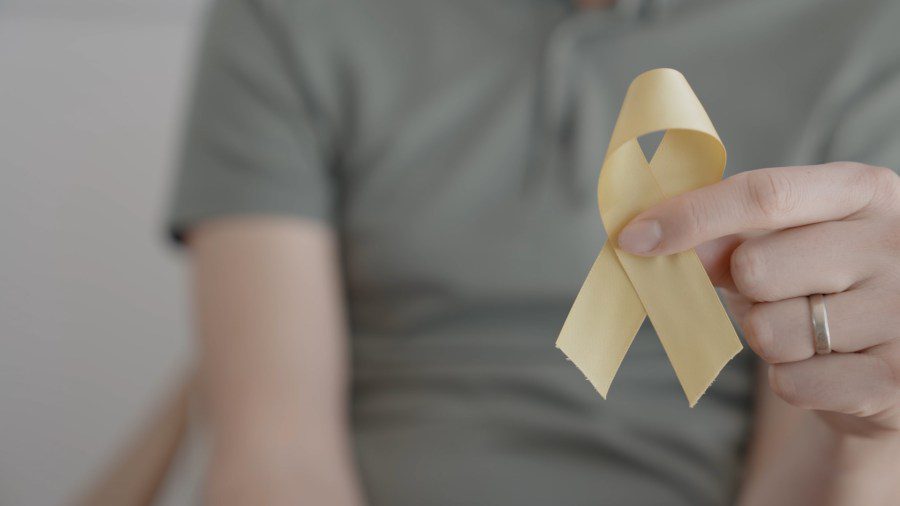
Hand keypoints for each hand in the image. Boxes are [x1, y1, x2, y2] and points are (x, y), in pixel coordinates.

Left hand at [617, 162, 899, 436]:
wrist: (889, 361)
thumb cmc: (822, 283)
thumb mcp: (782, 243)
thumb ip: (724, 234)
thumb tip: (649, 236)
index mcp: (865, 191)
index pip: (764, 194)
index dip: (691, 216)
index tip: (633, 237)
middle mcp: (896, 244)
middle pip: (757, 267)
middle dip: (746, 288)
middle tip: (777, 293)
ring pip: (770, 331)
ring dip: (767, 337)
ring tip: (807, 330)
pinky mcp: (895, 378)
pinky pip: (791, 382)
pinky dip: (790, 379)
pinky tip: (825, 366)